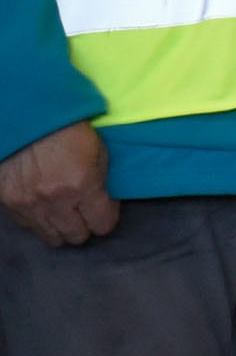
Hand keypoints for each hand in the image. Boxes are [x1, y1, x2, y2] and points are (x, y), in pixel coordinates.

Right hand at [0, 122, 114, 246]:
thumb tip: (105, 203)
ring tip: (63, 211)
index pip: (102, 224)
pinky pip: (30, 227)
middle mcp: (55, 201)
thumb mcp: (99, 151)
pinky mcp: (9, 205)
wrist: (28, 118)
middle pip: (77, 237)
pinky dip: (39, 221)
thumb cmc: (70, 129)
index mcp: (82, 185)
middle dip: (85, 226)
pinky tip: (43, 206)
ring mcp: (29, 205)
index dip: (106, 218)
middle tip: (84, 211)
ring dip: (61, 228)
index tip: (105, 209)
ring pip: (52, 238)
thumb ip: (102, 181)